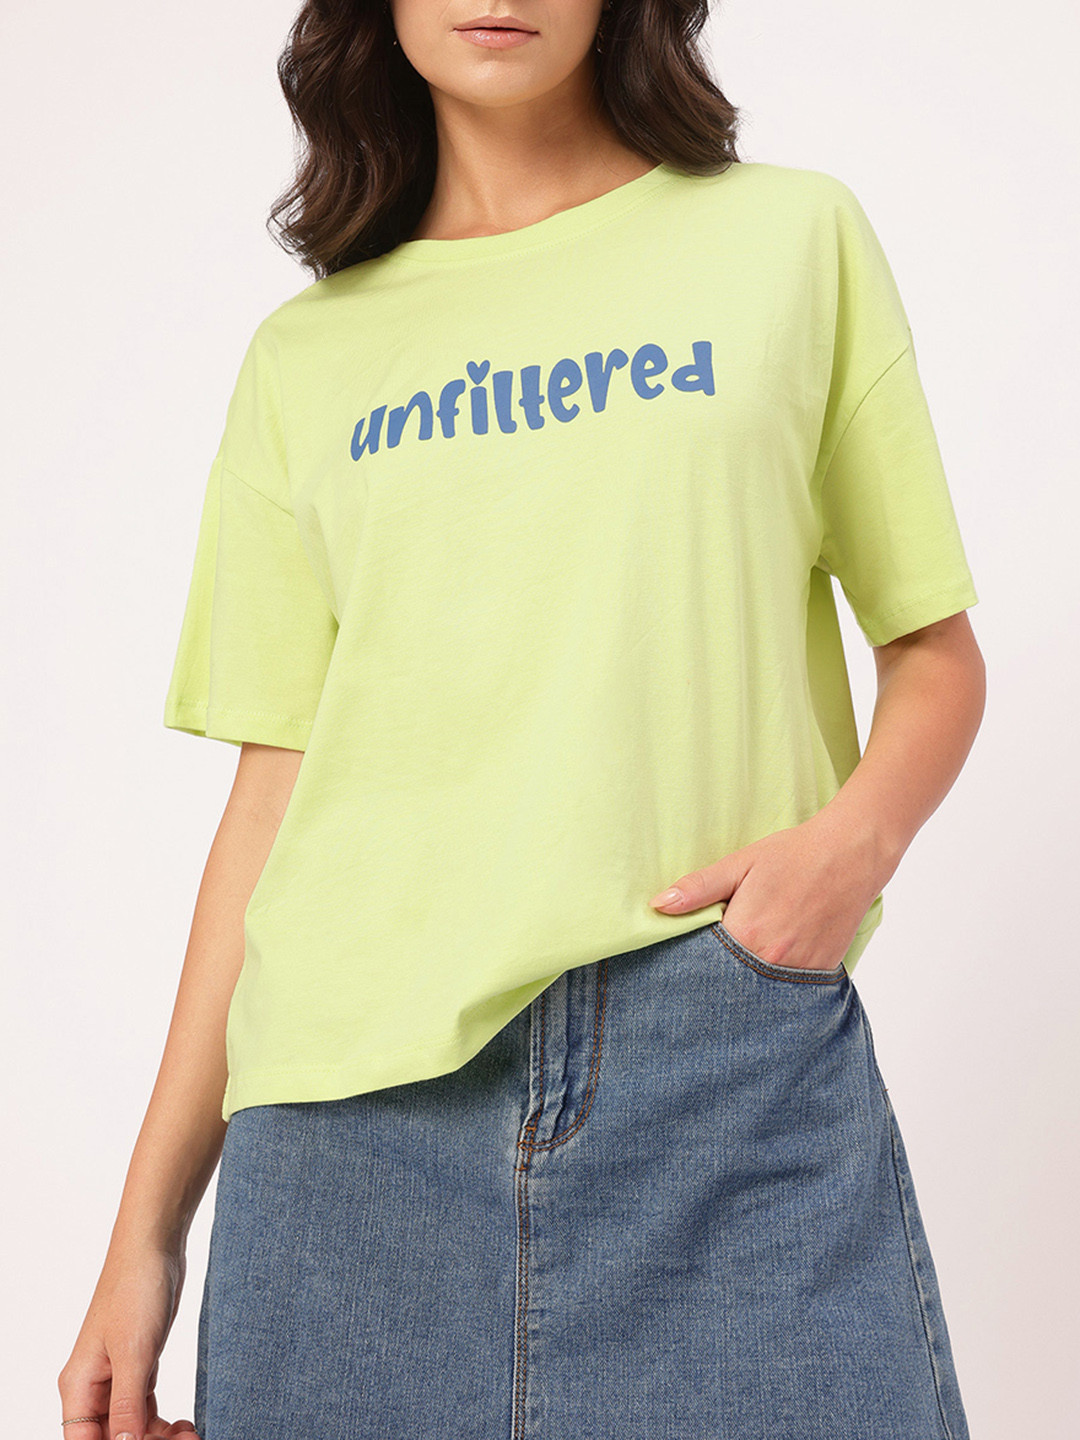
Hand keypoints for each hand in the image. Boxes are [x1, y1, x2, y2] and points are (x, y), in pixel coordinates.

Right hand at [58, 1245, 201, 1439]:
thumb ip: (127, 1405)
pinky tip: (184, 1426)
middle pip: (111, 1438)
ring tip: (190, 1436)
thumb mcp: (134, 1351)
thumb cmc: (135, 1288)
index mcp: (79, 1386)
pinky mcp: (139, 1366)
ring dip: (158, 1439)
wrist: (155, 1246)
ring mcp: (116, 1377)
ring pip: (131, 1429)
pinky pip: (144, 1411)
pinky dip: (162, 1425)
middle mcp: (93, 1386)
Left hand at [648, 813, 885, 971]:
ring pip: (762, 991)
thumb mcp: (740, 863)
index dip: (691, 967)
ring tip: (738, 974)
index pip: (704, 965)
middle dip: (717, 982)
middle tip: (707, 978)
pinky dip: (777, 985)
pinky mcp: (823, 972)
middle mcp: (773, 959)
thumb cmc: (792, 854)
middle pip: (732, 984)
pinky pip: (792, 990)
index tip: (680, 970)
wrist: (851, 854)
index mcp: (746, 933)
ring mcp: (800, 970)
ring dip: (748, 986)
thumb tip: (658, 904)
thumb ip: (699, 888)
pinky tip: (768, 972)